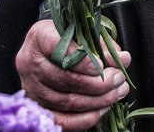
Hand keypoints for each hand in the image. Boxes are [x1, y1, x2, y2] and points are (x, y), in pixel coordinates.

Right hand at [16, 20, 131, 130]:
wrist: (46, 50)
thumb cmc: (68, 37)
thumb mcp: (84, 32)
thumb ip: (102, 45)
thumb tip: (123, 59)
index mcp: (39, 36)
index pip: (57, 47)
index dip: (81, 60)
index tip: (102, 66)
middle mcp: (30, 62)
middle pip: (64, 79)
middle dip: (97, 83)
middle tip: (119, 79)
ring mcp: (31, 87)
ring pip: (65, 101)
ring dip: (96, 101)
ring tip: (117, 93)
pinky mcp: (37, 106)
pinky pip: (60, 120)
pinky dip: (84, 119)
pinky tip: (102, 110)